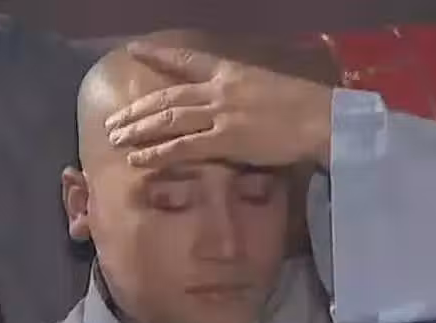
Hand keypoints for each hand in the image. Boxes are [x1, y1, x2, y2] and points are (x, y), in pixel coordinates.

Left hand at [105, 41, 332, 168]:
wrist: (321, 119)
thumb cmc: (305, 104)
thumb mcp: (269, 86)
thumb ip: (244, 92)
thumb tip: (232, 103)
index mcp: (231, 72)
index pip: (188, 60)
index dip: (160, 56)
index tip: (136, 50)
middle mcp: (219, 90)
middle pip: (168, 97)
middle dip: (138, 108)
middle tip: (113, 120)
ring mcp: (220, 115)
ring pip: (169, 119)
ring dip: (139, 129)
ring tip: (115, 138)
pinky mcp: (225, 141)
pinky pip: (183, 147)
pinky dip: (158, 153)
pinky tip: (139, 159)